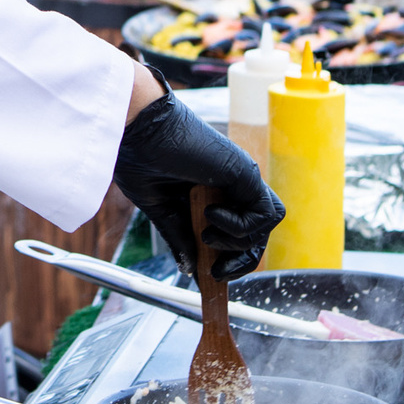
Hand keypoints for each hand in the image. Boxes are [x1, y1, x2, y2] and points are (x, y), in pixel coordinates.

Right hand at [112, 93, 284, 279]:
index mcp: (212, 191)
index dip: (230, 257)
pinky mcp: (246, 173)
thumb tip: (189, 269)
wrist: (138, 129)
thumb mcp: (161, 209)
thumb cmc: (141, 157)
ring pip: (266, 225)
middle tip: (216, 271)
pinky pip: (263, 213)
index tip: (211, 274)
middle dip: (241, 260)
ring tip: (207, 234)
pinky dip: (241, 225)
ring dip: (240, 243)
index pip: (238, 232)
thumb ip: (179, 238)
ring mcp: (241, 179)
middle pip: (258, 233)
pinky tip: (211, 215)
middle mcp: (232, 185)